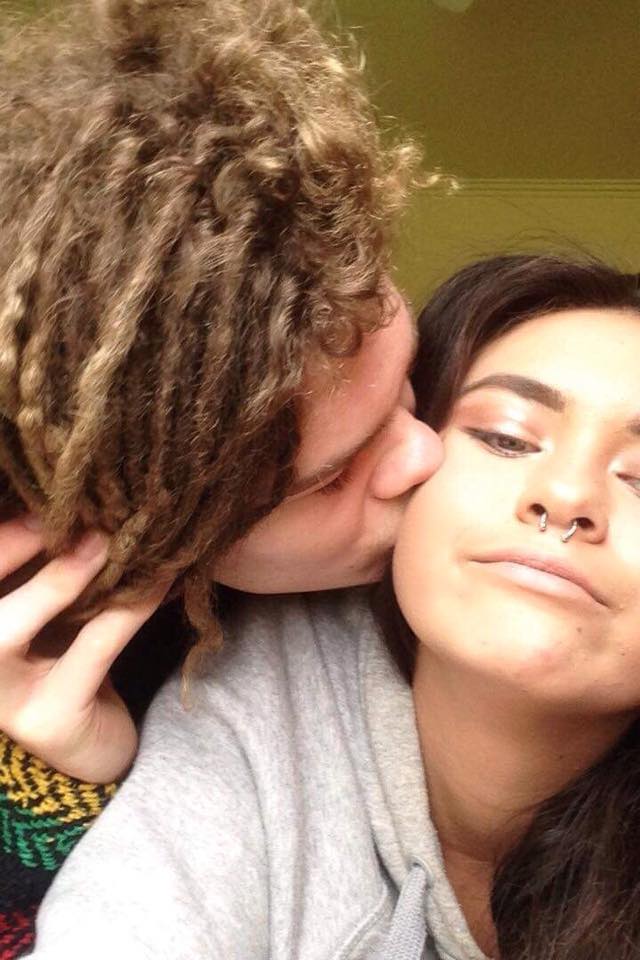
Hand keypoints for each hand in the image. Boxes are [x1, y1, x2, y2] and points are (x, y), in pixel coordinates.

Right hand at [0, 515, 166, 782]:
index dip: (4, 533)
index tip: (50, 492)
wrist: (88, 752)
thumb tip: (84, 503)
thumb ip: (45, 567)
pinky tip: (159, 580)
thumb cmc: (60, 664)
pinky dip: (126, 608)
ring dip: (64, 574)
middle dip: (15, 544)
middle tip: (76, 508)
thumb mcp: (45, 613)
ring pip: (9, 625)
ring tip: (114, 537)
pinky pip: (90, 648)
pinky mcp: (47, 718)